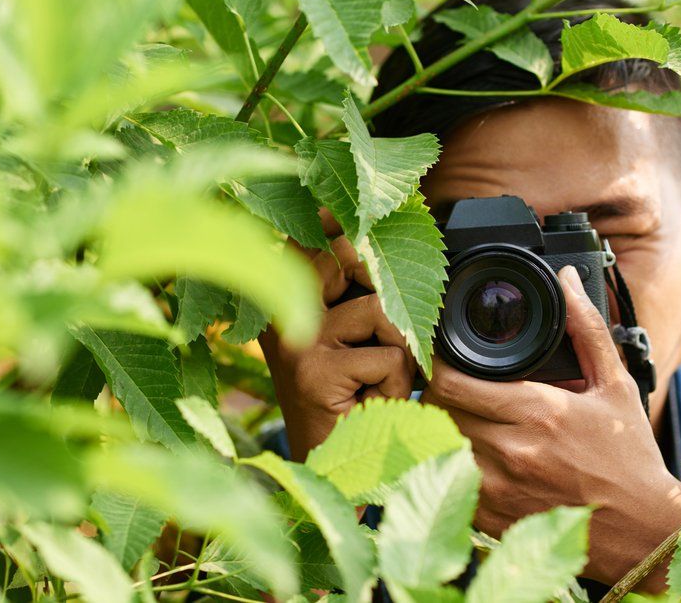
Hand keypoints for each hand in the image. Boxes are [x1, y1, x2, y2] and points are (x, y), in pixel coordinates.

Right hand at [258, 212, 415, 461]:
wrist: (325, 471)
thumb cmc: (347, 405)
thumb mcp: (350, 342)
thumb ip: (359, 297)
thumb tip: (382, 247)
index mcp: (288, 300)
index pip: (316, 240)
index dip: (339, 221)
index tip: (347, 209)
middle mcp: (283, 313)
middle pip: (351, 258)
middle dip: (386, 289)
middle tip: (391, 333)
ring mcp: (296, 340)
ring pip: (381, 311)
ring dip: (398, 354)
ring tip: (375, 384)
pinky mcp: (314, 371)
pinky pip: (387, 358)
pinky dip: (395, 386)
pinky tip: (369, 405)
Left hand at [421, 265, 680, 590]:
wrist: (643, 531)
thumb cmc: (629, 457)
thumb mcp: (615, 385)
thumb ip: (586, 328)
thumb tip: (567, 280)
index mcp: (538, 411)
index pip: (450, 381)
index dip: (435, 364)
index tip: (440, 356)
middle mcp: (511, 450)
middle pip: (435, 410)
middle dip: (434, 393)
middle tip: (445, 384)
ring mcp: (497, 488)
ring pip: (434, 446)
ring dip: (436, 428)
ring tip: (453, 416)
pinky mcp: (490, 518)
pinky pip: (444, 483)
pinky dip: (444, 465)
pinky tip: (462, 454)